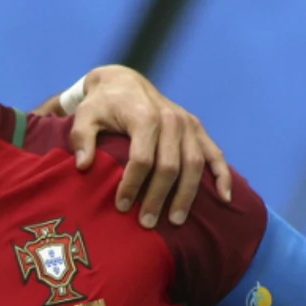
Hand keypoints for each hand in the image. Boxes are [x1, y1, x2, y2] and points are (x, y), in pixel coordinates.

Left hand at [37, 65, 232, 227]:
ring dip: (186, 195)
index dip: (132, 184)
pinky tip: (224, 198)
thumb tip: (83, 165)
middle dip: (158, 197)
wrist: (124, 82)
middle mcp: (171, 119)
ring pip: (194, 165)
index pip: (142, 158)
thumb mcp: (84, 115)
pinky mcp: (197, 128)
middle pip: (170, 166)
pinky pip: (215, 154)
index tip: (121, 205)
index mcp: (145, 116)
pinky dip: (222, 176)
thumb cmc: (102, 104)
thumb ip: (81, 138)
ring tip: (174, 221)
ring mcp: (188, 124)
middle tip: (146, 223)